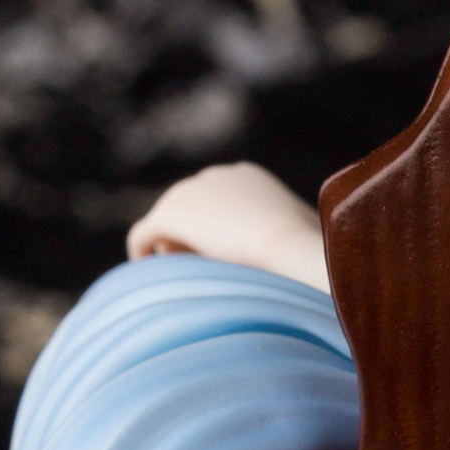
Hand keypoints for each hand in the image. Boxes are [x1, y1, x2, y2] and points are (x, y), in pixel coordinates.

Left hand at [123, 161, 333, 286]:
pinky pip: (144, 233)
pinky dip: (141, 251)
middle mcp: (214, 176)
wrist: (289, 242)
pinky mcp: (171, 215)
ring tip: (182, 273)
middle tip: (198, 269)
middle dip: (188, 237)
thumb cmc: (308, 246)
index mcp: (245, 176)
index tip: (218, 256)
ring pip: (167, 221)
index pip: (216, 200)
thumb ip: (290, 235)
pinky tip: (146, 273)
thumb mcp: (306, 234)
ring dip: (170, 246)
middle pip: (188, 207)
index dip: (212, 229)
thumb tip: (302, 249)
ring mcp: (190, 192)